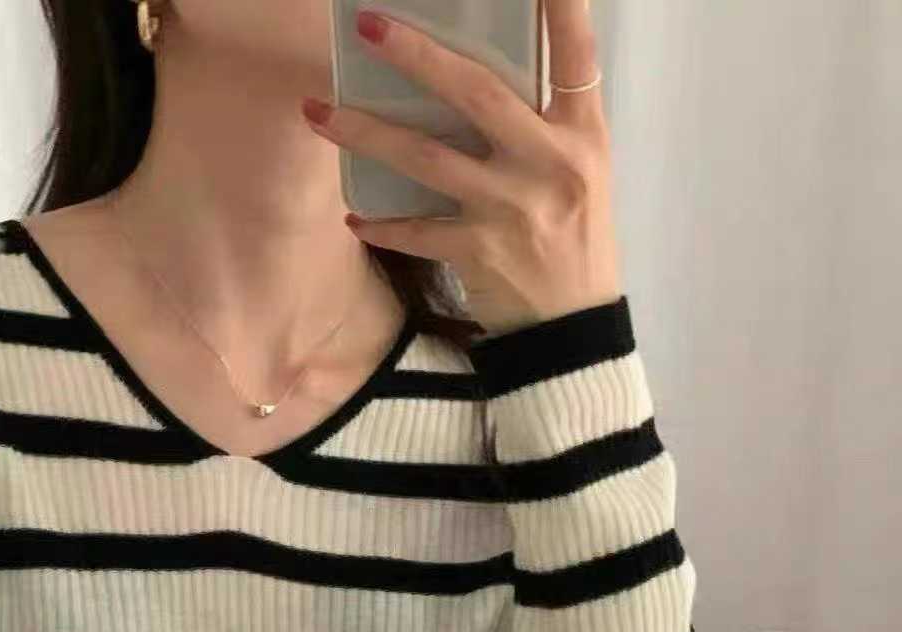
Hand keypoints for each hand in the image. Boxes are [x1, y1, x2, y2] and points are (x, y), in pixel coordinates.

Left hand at [301, 0, 622, 338]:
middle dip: (418, 55)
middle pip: (477, 93)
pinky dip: (382, 225)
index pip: (577, 54)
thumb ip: (542, 129)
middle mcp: (549, 163)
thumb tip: (475, 85)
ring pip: (426, 157)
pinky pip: (416, 230)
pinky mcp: (479, 251)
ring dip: (365, 133)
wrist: (571, 329)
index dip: (560, 5)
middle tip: (370, 27)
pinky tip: (356, 217)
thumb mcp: (580, 175)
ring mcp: (511, 208)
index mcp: (583, 135)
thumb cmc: (575, 243)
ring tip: (318, 113)